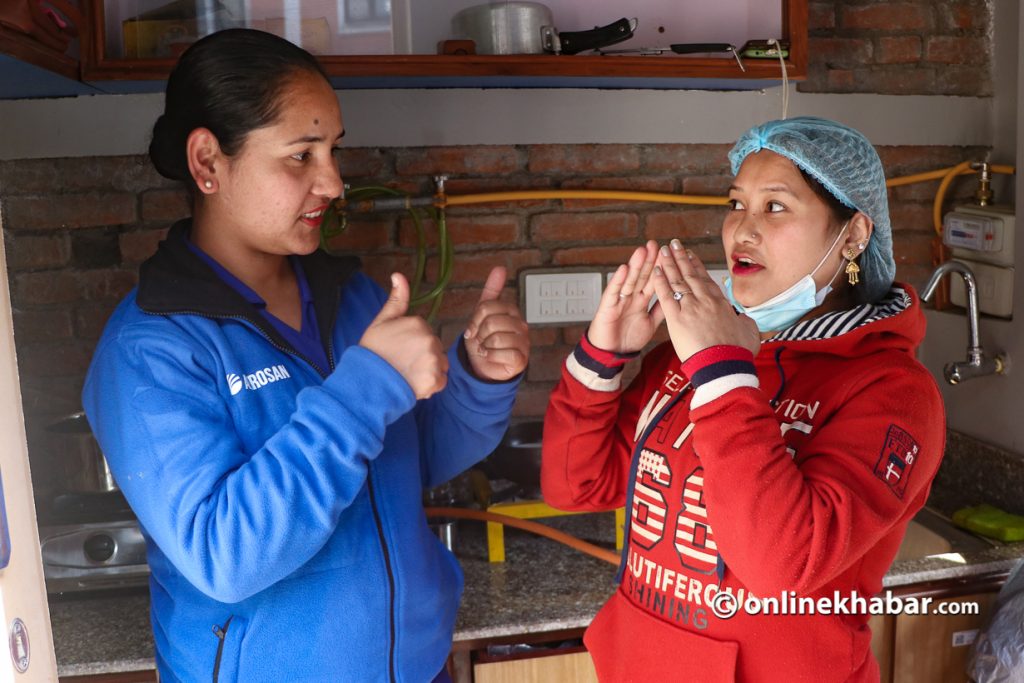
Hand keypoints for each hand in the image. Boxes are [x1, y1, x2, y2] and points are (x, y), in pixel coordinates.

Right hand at [360, 273, 447, 398]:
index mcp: (419, 323)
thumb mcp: (382, 321)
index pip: (425, 332)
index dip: (412, 342)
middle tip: (402, 363)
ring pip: (440, 364)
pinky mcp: (435, 381)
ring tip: (408, 373)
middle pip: (435, 347)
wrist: (367, 382)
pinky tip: (414, 383)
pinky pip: (440, 381)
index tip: (398, 349)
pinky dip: (430, 384)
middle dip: (422, 355)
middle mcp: (430, 340)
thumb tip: (398, 274)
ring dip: (429, 369)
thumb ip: (397, 299)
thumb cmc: (373, 351)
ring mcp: (434, 361)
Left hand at [464, 266, 528, 381]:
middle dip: (480, 334)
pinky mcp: (521, 359)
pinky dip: (491, 357)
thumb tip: (500, 268)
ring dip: (484, 347)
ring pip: (496, 338)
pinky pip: (503, 354)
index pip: (487, 307)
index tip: (473, 329)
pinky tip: (491, 358)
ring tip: (486, 350)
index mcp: (511, 311)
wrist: (485, 366)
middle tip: (481, 341)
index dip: (475, 320)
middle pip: (491, 322)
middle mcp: (521, 325)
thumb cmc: (485, 339)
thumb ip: (492, 291)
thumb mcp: (483, 314)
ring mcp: (524, 342)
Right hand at [588, 240, 663, 353]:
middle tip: (656, 244)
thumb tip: (676, 298)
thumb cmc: (628, 338)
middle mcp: (631, 297)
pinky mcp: (607, 307)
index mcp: (642, 300)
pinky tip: (624, 269)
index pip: (654, 281)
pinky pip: (614, 292)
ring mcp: (619, 300)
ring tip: (643, 250)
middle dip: (649, 260)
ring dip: (636, 265)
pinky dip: (618, 280)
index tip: (670, 255)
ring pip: (630, 280)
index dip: (661, 268)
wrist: (610, 353)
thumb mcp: (650, 323)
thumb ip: (661, 310)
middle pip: (642, 276)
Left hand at [651, 240, 759, 360]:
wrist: (725, 366)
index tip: (690, 255)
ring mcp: (691, 308)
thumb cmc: (738, 353)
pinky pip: (666, 296)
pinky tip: (655, 270)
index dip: (696, 266)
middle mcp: (705, 301)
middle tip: (673, 244)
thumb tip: (743, 318)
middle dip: (681, 258)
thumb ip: (744, 321)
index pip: (706, 280)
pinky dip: (660, 282)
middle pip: (690, 274)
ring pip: (677, 281)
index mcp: (721, 303)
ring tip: (662, 250)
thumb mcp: (749, 331)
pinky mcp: (677, 320)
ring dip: (669, 264)